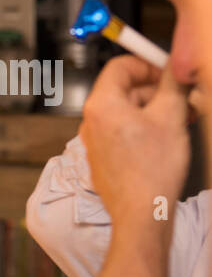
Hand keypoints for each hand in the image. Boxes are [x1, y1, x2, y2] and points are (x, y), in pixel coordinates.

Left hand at [80, 56, 188, 226]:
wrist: (141, 211)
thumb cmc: (153, 166)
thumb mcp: (171, 115)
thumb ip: (172, 84)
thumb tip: (176, 66)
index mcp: (102, 105)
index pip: (121, 66)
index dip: (148, 64)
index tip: (171, 73)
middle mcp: (92, 121)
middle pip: (125, 90)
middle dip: (158, 91)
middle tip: (185, 99)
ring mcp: (95, 141)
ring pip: (128, 112)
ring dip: (155, 110)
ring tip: (182, 120)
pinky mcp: (103, 158)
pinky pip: (123, 132)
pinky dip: (145, 128)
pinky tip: (167, 138)